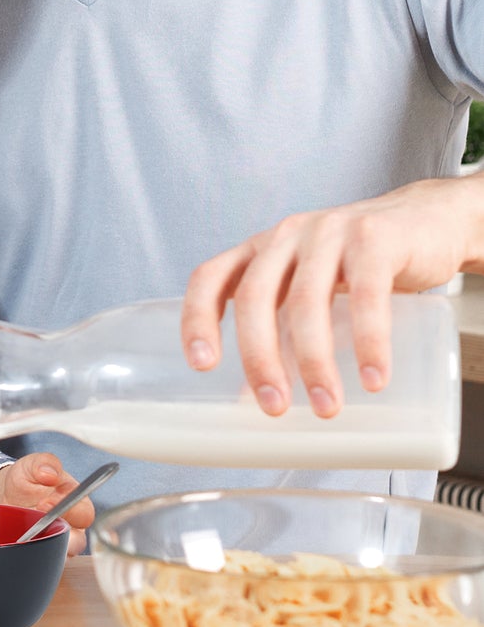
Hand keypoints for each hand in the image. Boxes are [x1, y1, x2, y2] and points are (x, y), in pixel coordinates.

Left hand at [0, 453, 92, 554]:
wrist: (5, 497)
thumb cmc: (25, 481)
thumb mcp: (31, 466)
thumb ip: (43, 463)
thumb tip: (51, 473)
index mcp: (76, 503)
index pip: (85, 514)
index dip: (69, 510)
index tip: (46, 502)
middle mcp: (71, 527)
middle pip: (78, 541)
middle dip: (57, 532)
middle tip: (36, 519)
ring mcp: (58, 543)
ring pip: (62, 555)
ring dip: (45, 546)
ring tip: (26, 533)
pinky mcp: (45, 554)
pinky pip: (46, 562)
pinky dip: (35, 556)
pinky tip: (22, 545)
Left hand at [181, 175, 483, 417]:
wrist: (428, 220)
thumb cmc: (358, 265)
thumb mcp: (312, 289)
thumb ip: (285, 332)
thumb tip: (253, 398)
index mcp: (259, 250)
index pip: (210, 278)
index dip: (197, 319)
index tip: (201, 366)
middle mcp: (285, 236)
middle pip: (255, 297)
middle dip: (259, 357)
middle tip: (273, 406)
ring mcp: (328, 233)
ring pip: (307, 301)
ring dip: (314, 361)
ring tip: (326, 405)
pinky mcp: (376, 239)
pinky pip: (367, 294)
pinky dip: (370, 341)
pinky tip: (373, 378)